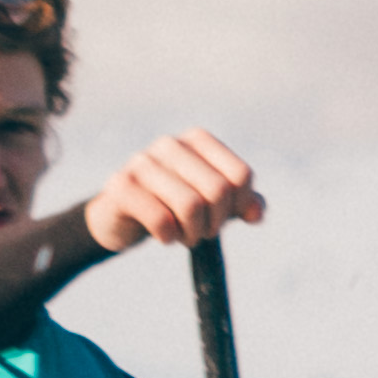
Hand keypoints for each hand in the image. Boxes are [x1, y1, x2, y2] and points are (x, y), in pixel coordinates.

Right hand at [79, 129, 271, 254]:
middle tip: (203, 232)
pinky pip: (161, 219)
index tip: (224, 216)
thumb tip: (256, 212)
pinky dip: (169, 236)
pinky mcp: (121, 186)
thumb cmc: (175, 205)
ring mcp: (142, 162)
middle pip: (219, 190)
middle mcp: (170, 145)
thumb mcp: (214, 202)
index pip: (241, 176)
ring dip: (193, 233)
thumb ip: (243, 203)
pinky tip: (164, 236)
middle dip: (216, 222)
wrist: (123, 216)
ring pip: (191, 206)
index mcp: (198, 141)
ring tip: (185, 235)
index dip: (239, 205)